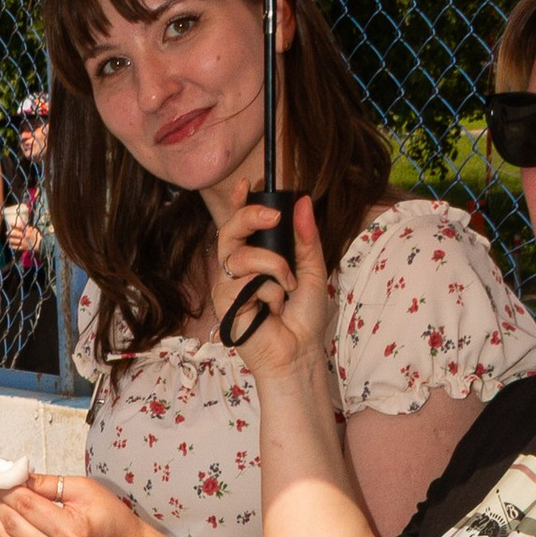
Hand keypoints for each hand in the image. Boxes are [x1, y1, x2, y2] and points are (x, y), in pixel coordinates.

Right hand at [227, 194, 333, 381]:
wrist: (299, 353)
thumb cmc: (303, 318)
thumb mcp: (312, 270)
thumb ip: (306, 238)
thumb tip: (302, 201)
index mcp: (256, 258)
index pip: (242, 224)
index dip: (240, 202)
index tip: (248, 183)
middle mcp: (238, 269)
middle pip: (229, 230)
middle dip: (249, 215)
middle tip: (273, 216)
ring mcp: (228, 285)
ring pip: (240, 254)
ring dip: (272, 265)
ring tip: (287, 286)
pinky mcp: (224, 303)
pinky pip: (244, 281)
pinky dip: (268, 291)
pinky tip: (273, 309)